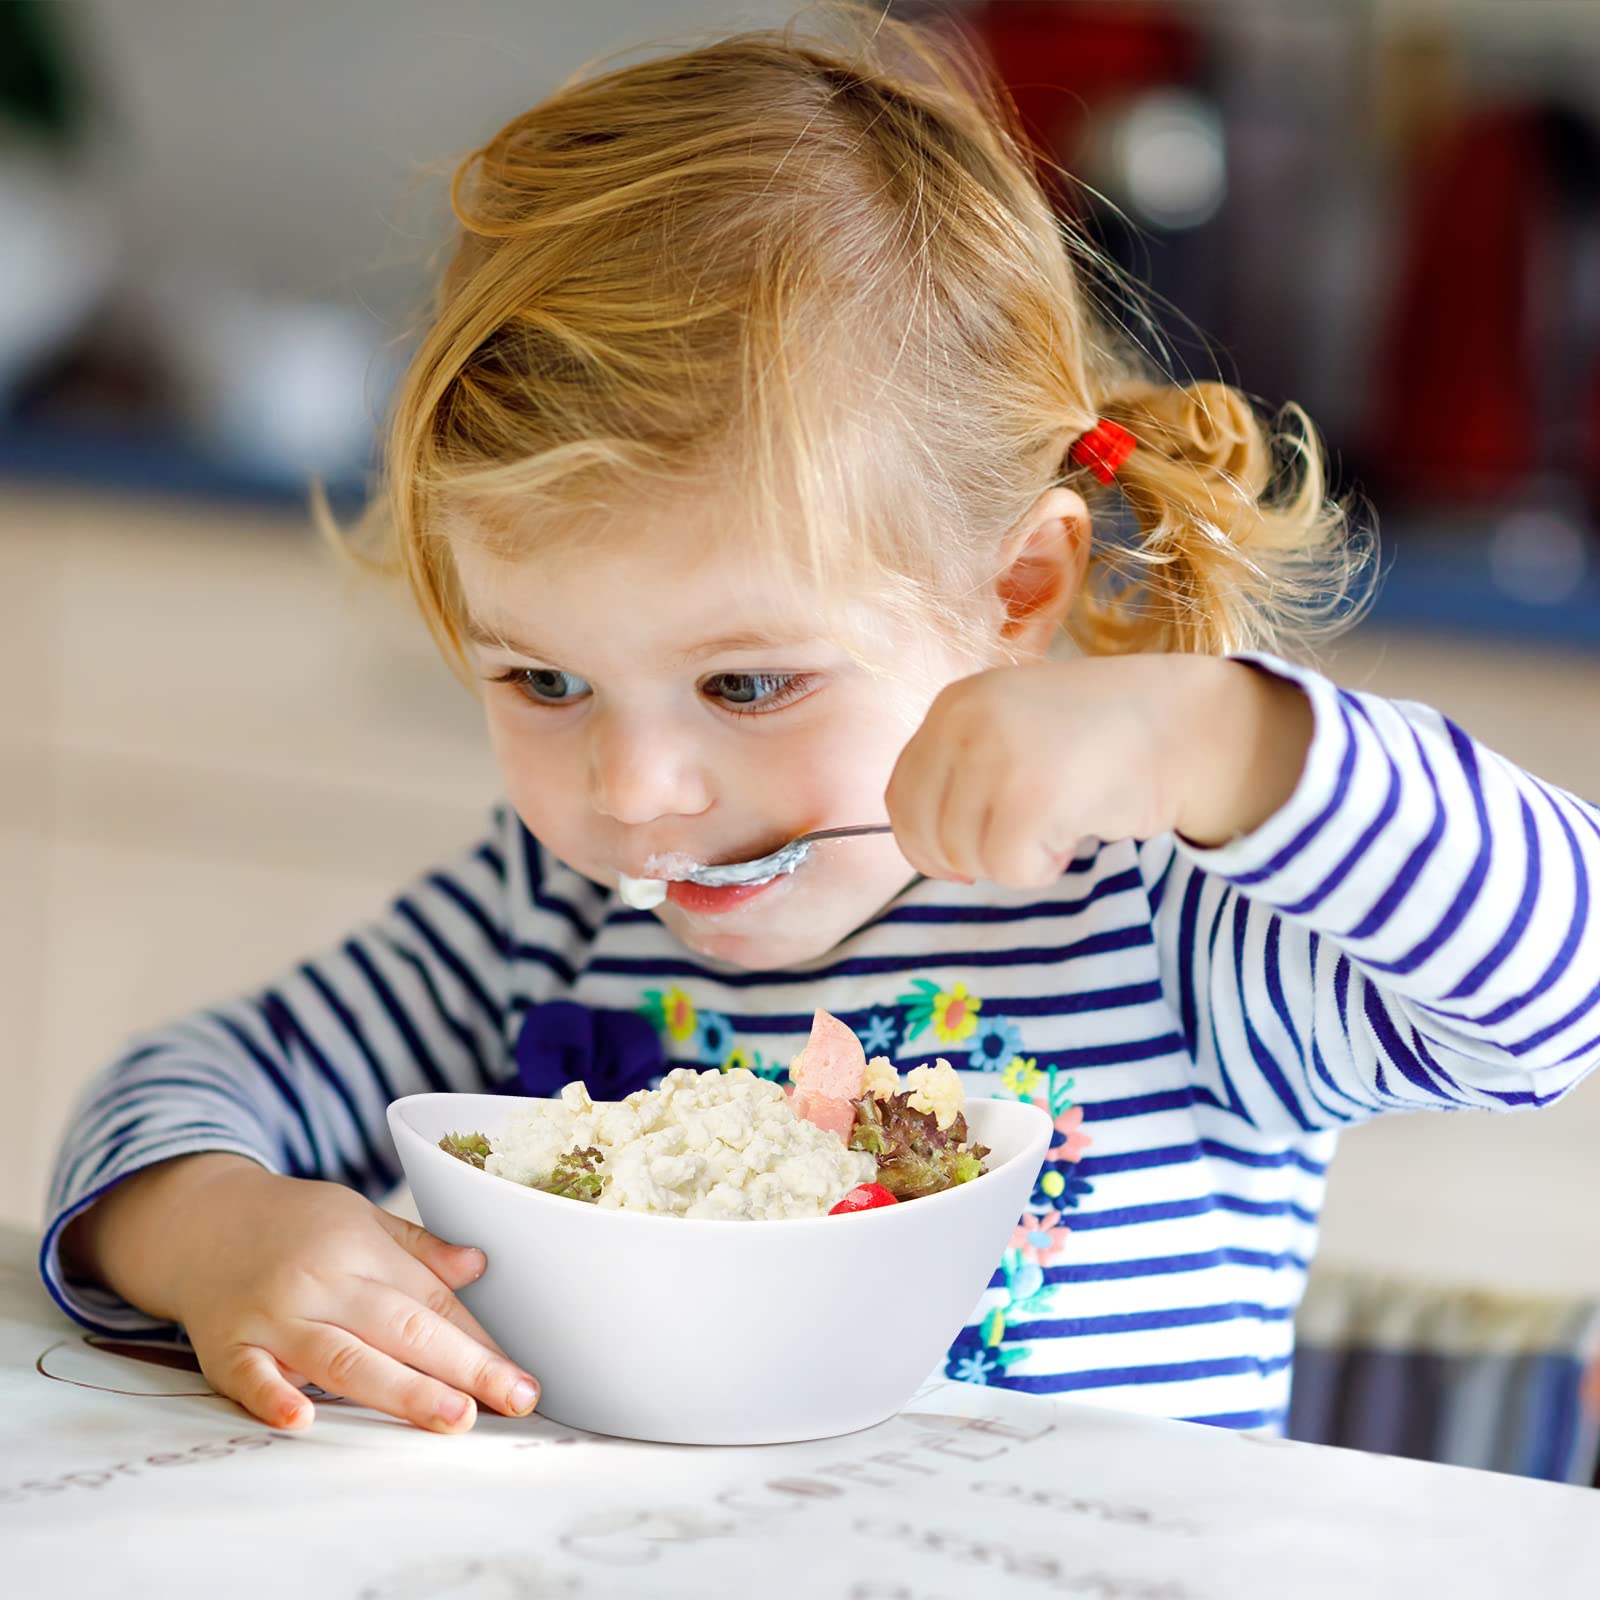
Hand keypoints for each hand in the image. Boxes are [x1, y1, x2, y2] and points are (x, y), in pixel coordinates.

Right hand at [64, 1153, 539, 1433]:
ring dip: (400, 1390)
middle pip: (402, 1329)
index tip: (521, 1378)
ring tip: (451, 1416)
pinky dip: (274, 1396)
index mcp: (364, 1251)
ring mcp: (275, 1316)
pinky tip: (302, 1419)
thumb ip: (419, 1250)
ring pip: (343, 1357)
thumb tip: (480, 1266)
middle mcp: (325, 1283)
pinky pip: (251, 1375)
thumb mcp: (361, 1218)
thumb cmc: (294, 1226)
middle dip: (461, 1368)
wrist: (201, 1219)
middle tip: (511, 1398)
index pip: (432, 1303)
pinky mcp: (227, 1347)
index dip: (479, 1342)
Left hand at [886, 654, 1312, 887]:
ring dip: (1014, 860)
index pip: (900, 793)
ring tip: (1060, 825)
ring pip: (965, 854)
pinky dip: (1042, 868)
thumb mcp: (1016, 728)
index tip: (959, 861)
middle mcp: (965, 721)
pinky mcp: (1030, 796)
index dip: (922, 841)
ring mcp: (996, 756)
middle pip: (924, 830)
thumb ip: (966, 769)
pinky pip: (1009, 868)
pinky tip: (1077, 833)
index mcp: (955, 703)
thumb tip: (927, 850)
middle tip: (1021, 849)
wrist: (1188, 724)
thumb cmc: (1106, 737)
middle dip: (966, 859)